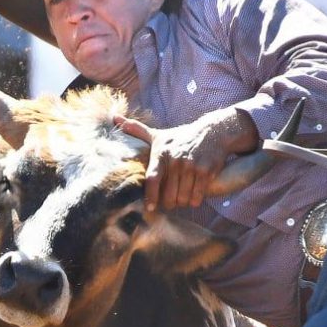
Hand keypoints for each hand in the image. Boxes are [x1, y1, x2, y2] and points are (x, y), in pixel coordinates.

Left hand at [114, 109, 257, 211]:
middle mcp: (175, 160)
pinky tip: (194, 196)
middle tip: (170, 202)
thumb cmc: (181, 137)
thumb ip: (136, 130)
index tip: (150, 208)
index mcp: (161, 154)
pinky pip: (197, 196)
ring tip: (182, 198)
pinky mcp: (205, 171)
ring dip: (183, 202)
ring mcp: (191, 166)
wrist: (213, 131)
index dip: (151, 196)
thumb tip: (114, 118)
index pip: (153, 179)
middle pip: (169, 195)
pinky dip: (195, 200)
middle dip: (170, 203)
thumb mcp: (159, 135)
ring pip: (184, 198)